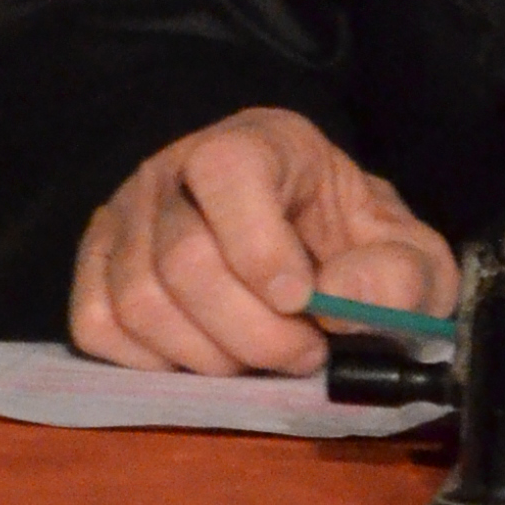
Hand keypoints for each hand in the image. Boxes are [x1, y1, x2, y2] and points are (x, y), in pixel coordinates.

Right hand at [70, 109, 459, 374]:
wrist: (307, 247)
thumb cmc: (353, 246)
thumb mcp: (409, 256)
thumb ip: (401, 276)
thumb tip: (342, 299)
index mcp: (259, 141)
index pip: (228, 169)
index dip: (260, 246)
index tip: (303, 301)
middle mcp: (175, 167)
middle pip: (184, 260)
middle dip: (253, 332)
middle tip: (303, 353)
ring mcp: (125, 216)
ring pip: (140, 302)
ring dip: (208, 356)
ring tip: (259, 357)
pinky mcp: (96, 265)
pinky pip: (97, 325)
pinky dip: (153, 363)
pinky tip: (204, 356)